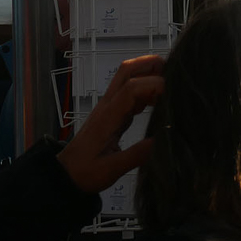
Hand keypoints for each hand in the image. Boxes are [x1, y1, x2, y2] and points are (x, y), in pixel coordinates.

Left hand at [56, 54, 164, 192]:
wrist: (65, 176)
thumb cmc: (85, 172)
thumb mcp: (111, 170)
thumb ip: (137, 155)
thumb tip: (165, 139)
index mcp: (108, 116)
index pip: (132, 88)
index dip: (155, 85)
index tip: (173, 95)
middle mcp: (108, 104)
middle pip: (127, 70)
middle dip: (151, 64)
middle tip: (175, 73)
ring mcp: (109, 106)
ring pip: (128, 77)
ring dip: (150, 73)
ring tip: (173, 85)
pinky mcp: (113, 111)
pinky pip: (130, 91)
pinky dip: (147, 88)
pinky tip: (160, 101)